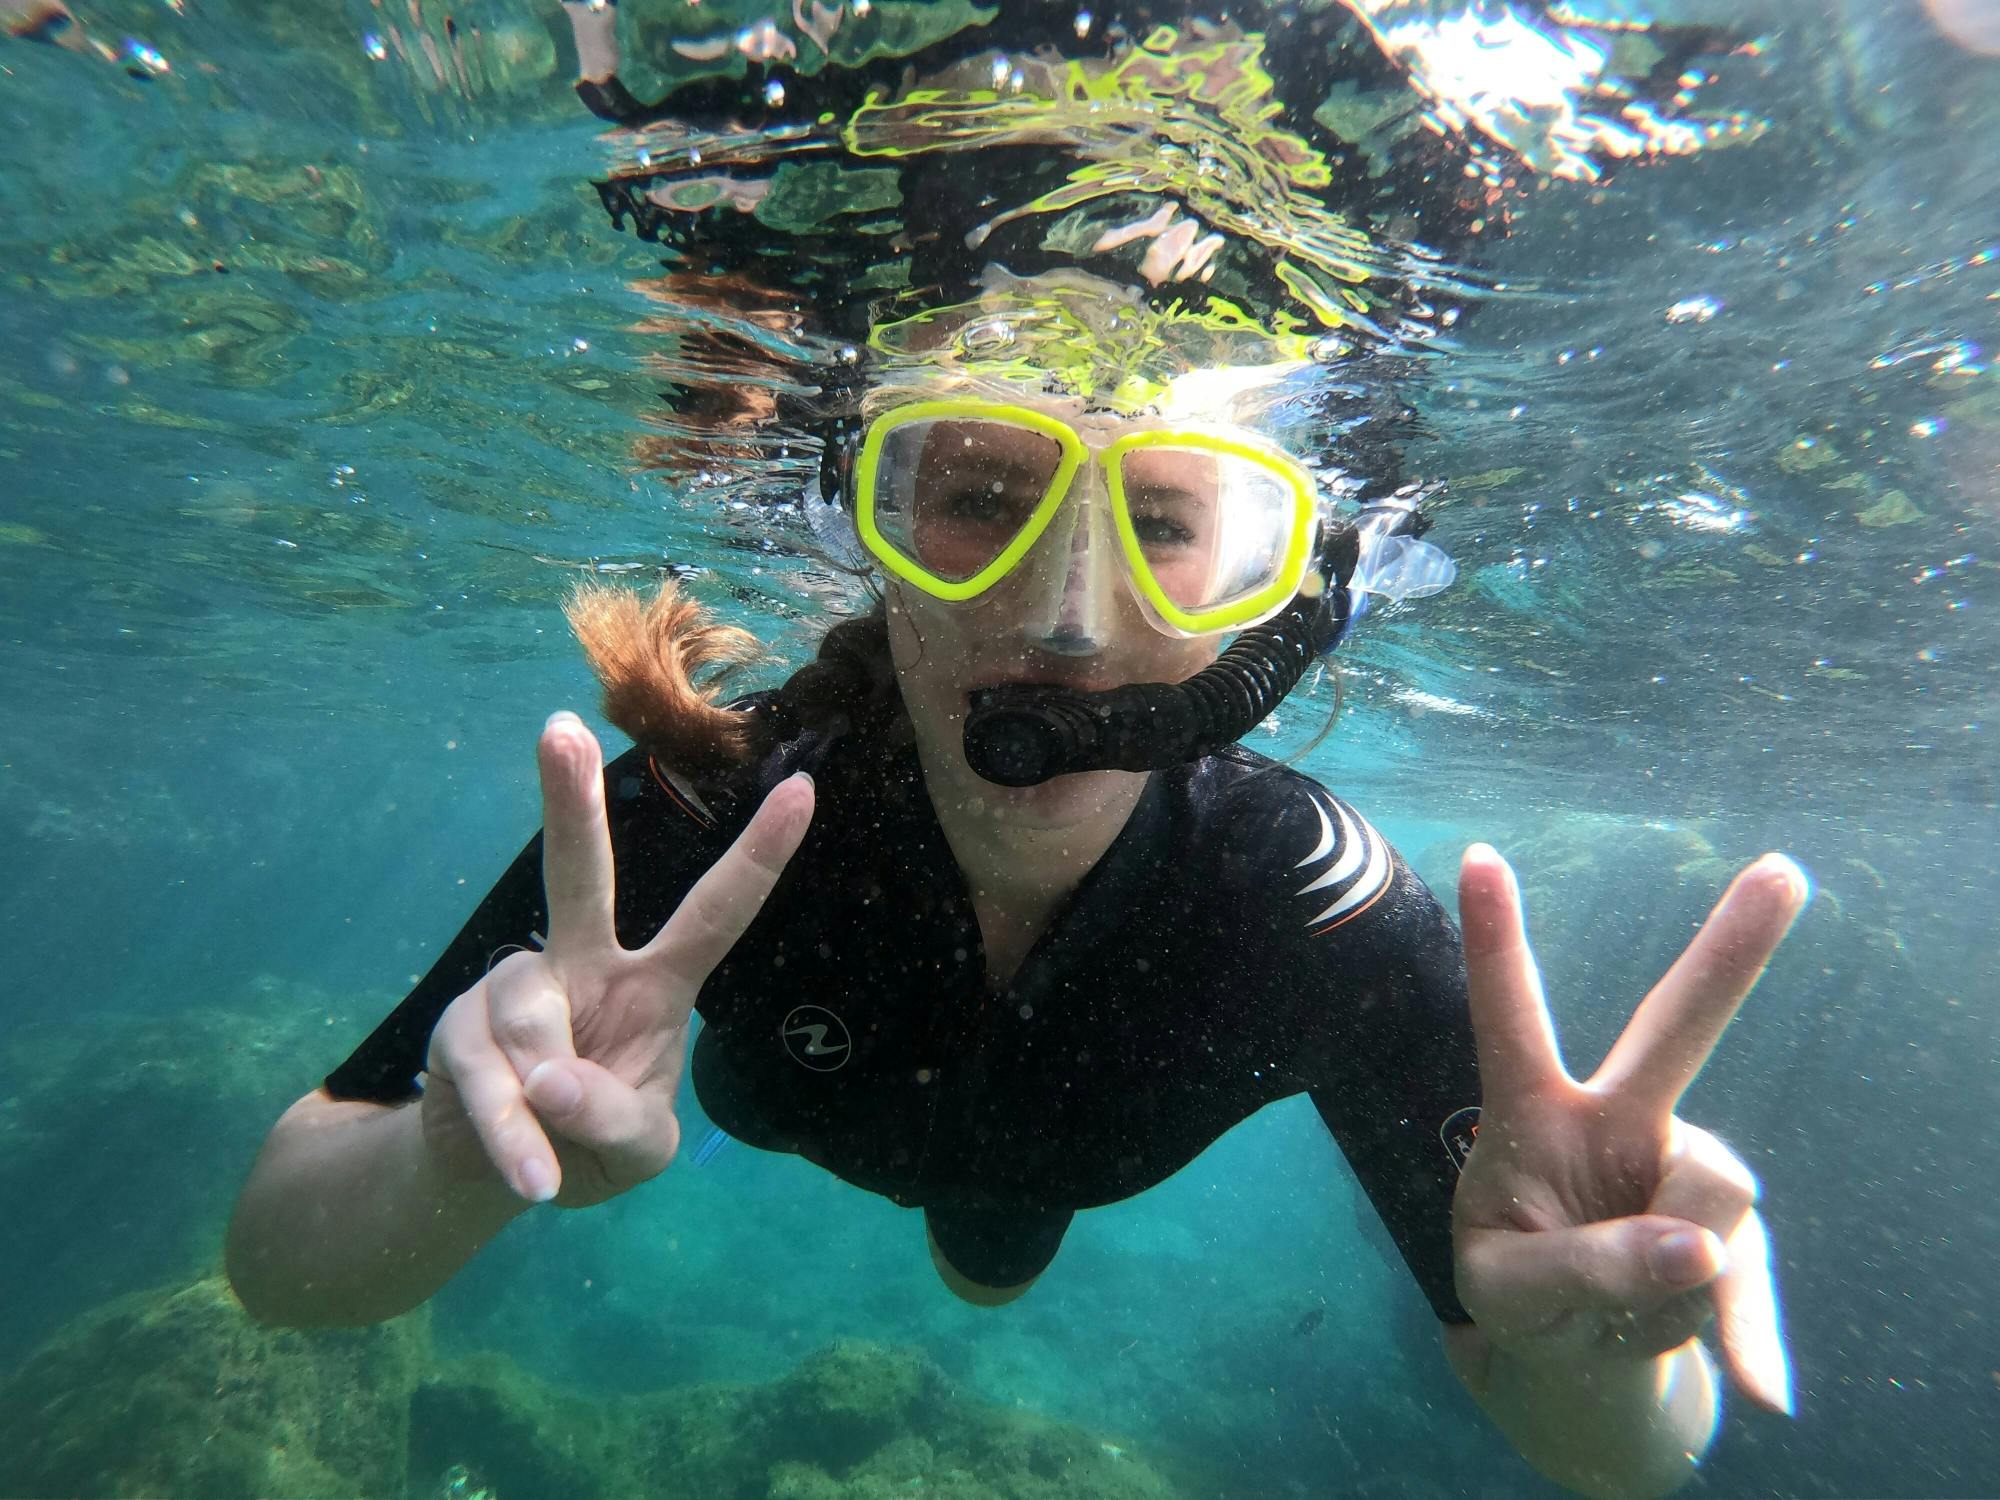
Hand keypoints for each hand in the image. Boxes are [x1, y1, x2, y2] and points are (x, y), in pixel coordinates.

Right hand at [423, 711, 812, 1208]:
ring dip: (542, 1108)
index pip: (716, 912)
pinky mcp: (459, 1027)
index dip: (760, 856)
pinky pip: (488, 1078)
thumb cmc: (590, 1140)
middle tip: (559, 728)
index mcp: (656, 983)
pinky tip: (527, 1173)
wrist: (497, 1174)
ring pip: (532, 1026)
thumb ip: (614, 1121)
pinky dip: (511, 1138)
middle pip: (578, 877)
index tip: (806, 790)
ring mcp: (515, 989)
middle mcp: (584, 964)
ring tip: (550, 1155)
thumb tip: (548, 1079)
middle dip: (568, 802)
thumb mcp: (635, 1151)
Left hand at [1451, 843, 1806, 1414]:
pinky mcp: (1735, 1235)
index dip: (1493, 939)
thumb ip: (1585, 1268)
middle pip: (1677, 1028)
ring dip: (1668, 1274)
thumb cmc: (1518, 1289)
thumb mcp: (1510, 1292)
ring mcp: (1683, 1171)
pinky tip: (1759, 1389)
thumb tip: (1700, 1250)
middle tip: (1783, 872)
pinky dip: (1744, 1340)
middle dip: (1731, 952)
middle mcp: (1617, 1120)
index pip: (1509, 1018)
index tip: (1475, 852)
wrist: (1578, 1352)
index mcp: (1531, 1114)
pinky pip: (1749, 1285)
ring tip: (1622, 1304)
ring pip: (1712, 1195)